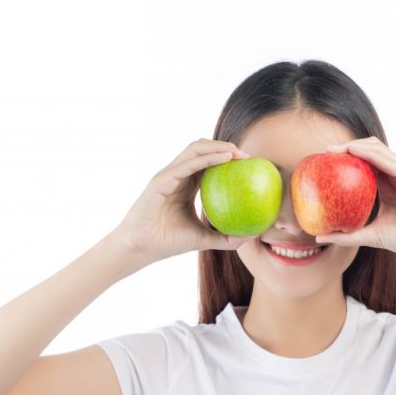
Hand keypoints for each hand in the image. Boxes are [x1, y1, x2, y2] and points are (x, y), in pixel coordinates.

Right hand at [112, 139, 252, 262]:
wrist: (140, 248)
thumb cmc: (168, 243)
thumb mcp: (204, 239)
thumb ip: (227, 237)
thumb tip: (254, 234)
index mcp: (185, 184)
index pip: (208, 162)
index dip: (227, 158)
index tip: (249, 164)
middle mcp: (177, 175)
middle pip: (202, 150)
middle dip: (225, 146)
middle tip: (247, 156)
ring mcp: (168, 175)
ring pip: (194, 150)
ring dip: (218, 146)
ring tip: (238, 153)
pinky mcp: (161, 180)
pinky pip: (187, 164)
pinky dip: (207, 158)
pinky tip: (226, 158)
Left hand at [314, 137, 395, 265]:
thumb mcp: (371, 235)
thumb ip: (348, 235)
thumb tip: (319, 236)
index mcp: (387, 185)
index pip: (365, 164)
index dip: (346, 158)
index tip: (323, 161)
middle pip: (371, 152)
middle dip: (349, 147)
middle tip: (327, 152)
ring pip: (381, 151)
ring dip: (359, 147)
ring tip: (339, 149)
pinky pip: (393, 162)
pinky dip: (374, 156)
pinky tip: (358, 153)